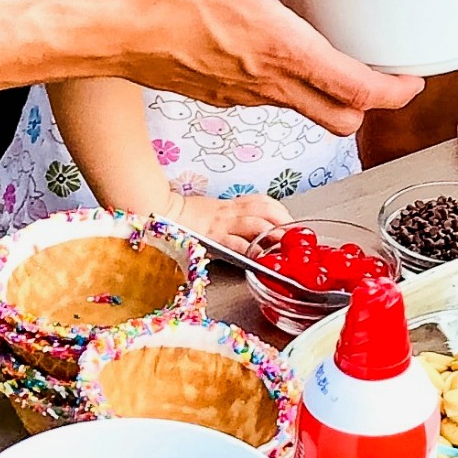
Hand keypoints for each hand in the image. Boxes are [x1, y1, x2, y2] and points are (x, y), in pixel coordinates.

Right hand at [77, 0, 418, 134]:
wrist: (113, 31)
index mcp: (285, 51)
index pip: (359, 90)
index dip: (395, 91)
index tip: (413, 80)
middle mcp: (272, 84)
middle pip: (343, 120)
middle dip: (371, 104)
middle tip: (382, 76)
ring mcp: (246, 97)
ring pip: (308, 112)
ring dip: (331, 95)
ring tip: (335, 57)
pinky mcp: (223, 96)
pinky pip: (273, 100)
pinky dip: (293, 86)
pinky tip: (282, 50)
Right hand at [170, 192, 290, 247]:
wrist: (162, 212)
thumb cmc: (184, 214)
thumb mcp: (212, 210)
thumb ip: (230, 216)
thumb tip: (248, 228)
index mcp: (230, 205)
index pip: (261, 201)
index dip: (279, 209)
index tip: (290, 218)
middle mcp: (230, 212)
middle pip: (265, 210)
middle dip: (283, 220)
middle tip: (295, 233)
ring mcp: (223, 225)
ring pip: (256, 224)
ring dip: (273, 233)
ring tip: (285, 243)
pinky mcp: (214, 238)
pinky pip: (236, 243)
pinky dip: (250, 249)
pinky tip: (260, 256)